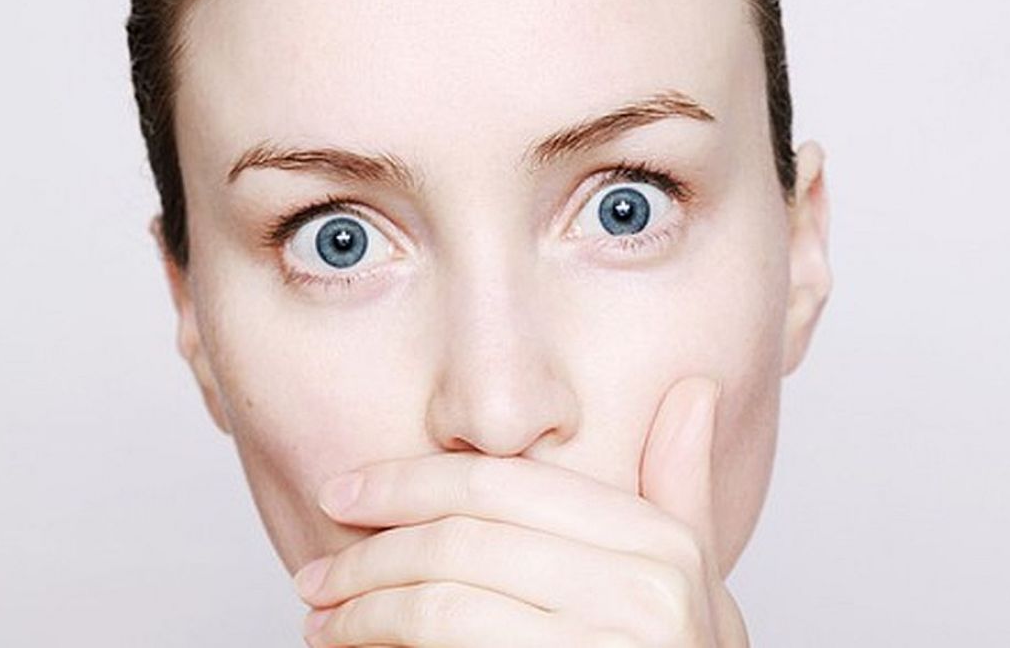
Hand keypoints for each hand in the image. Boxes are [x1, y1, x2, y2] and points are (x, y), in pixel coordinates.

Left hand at [294, 375, 748, 646]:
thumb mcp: (693, 578)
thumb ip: (681, 484)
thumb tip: (693, 388)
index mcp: (660, 541)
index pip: (504, 484)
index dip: (409, 482)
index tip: (346, 494)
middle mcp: (643, 592)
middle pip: (462, 538)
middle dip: (370, 551)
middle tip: (316, 572)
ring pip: (442, 602)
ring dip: (362, 608)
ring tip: (321, 618)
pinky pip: (448, 647)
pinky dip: (382, 642)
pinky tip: (355, 646)